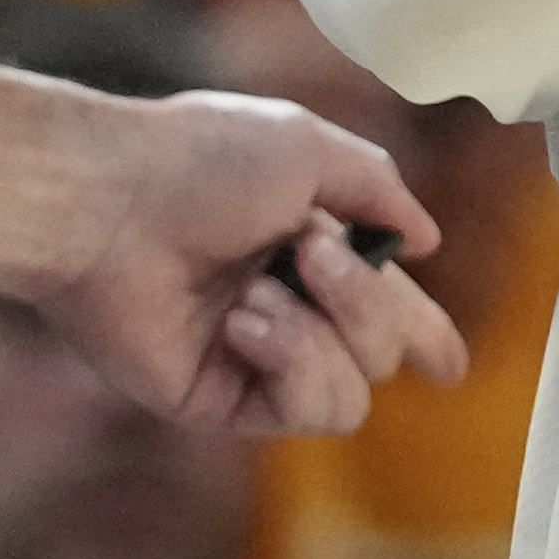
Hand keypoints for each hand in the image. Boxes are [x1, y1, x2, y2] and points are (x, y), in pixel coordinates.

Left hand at [40, 89, 469, 436]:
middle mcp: (288, 309)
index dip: (425, 337)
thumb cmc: (196, 160)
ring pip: (351, 395)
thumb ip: (378, 188)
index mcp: (313, 248)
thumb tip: (425, 238)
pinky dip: (288, 360)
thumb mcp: (308, 146)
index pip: (387, 307)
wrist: (109, 203)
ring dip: (321, 336)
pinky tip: (240, 324)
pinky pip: (301, 411)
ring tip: (257, 291)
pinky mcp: (218, 401)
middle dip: (363, 301)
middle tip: (307, 250)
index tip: (448, 364)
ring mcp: (253, 360)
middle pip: (384, 349)